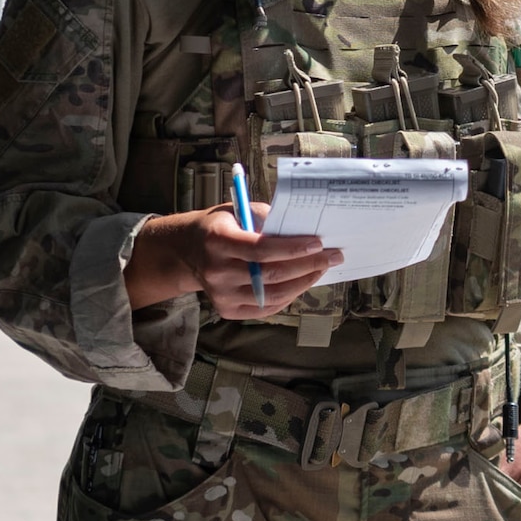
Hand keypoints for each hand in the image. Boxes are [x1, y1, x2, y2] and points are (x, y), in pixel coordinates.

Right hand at [124, 204, 342, 317]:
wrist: (187, 251)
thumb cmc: (219, 226)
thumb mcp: (238, 211)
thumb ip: (267, 219)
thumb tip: (303, 229)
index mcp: (218, 241)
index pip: (262, 249)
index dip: (294, 248)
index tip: (319, 243)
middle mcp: (217, 271)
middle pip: (271, 274)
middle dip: (308, 265)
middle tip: (333, 255)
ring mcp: (221, 295)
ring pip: (273, 295)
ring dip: (303, 282)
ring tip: (321, 268)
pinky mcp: (227, 310)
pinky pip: (266, 308)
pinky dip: (289, 296)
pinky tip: (303, 282)